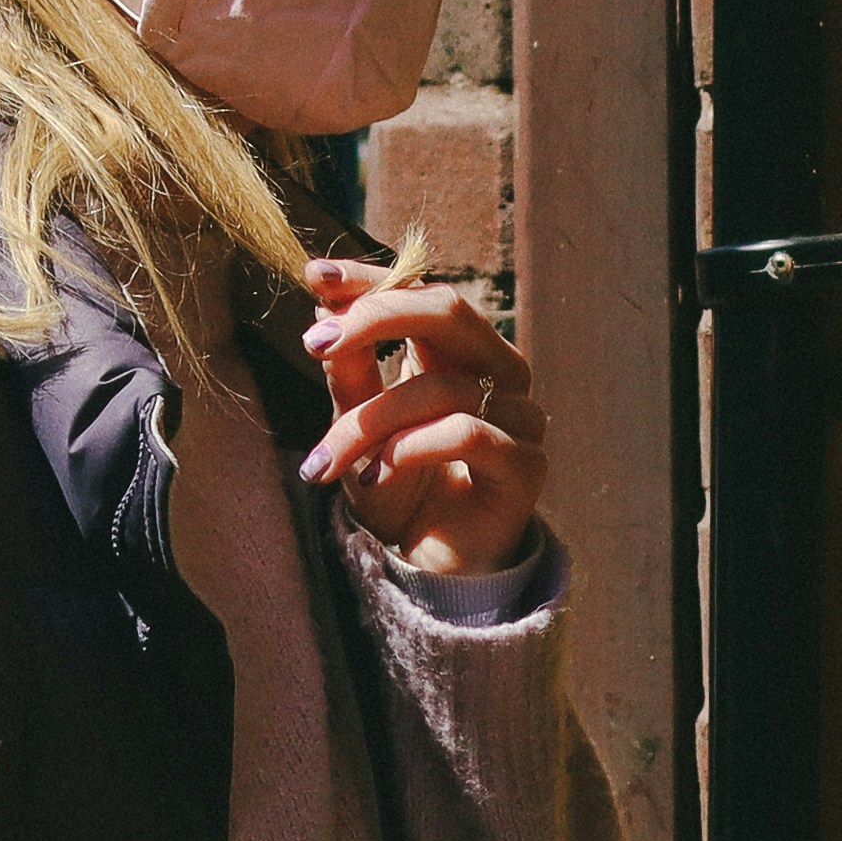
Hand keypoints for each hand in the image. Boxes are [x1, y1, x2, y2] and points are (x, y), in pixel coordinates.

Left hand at [297, 263, 547, 576]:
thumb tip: (322, 306)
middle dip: (375, 319)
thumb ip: (348, 369)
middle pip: (450, 311)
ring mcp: (520, 415)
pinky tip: (377, 474)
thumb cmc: (396, 486)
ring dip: (369, 421)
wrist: (428, 565)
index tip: (314, 275)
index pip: (422, 291)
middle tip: (315, 344)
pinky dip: (411, 449)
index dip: (372, 277)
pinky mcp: (527, 464)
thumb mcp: (356, 423)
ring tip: (327, 459)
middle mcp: (498, 372)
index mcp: (460, 351)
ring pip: (441, 386)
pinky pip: (466, 434)